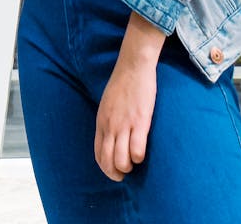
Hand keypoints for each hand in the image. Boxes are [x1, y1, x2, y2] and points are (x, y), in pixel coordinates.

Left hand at [94, 12, 164, 179]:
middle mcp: (110, 126)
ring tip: (134, 163)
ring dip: (127, 167)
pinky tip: (142, 152)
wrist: (133, 66)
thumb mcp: (107, 103)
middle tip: (125, 173)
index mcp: (101, 122)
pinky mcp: (140, 122)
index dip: (106, 167)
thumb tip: (111, 135)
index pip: (98, 154)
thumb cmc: (122, 83)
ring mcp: (124, 125)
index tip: (114, 170)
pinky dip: (139, 157)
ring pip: (121, 160)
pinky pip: (137, 150)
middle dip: (116, 173)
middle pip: (108, 161)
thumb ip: (108, 120)